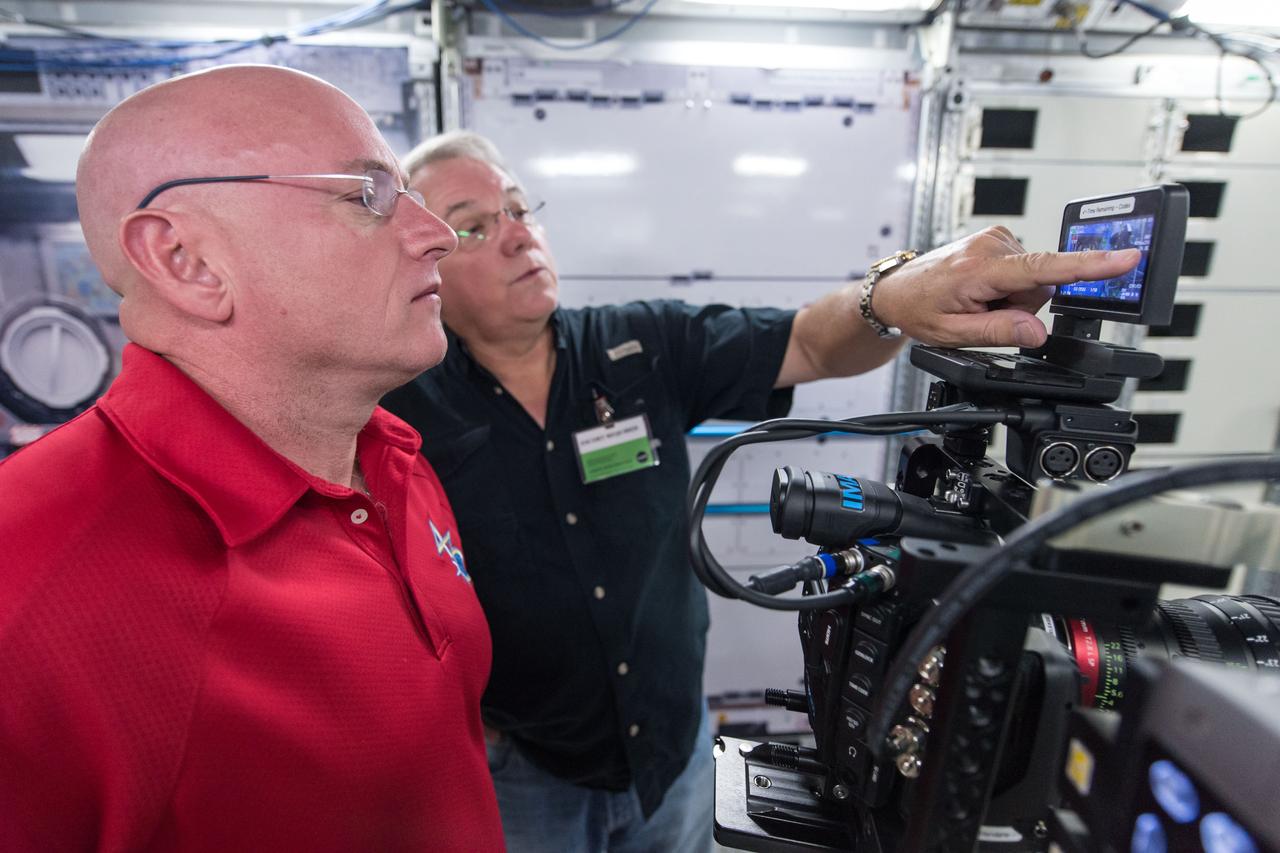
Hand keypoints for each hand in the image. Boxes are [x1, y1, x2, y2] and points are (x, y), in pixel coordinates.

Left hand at [871, 227, 1142, 348]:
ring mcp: (996, 238)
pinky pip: (1023, 271)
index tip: (1127, 257)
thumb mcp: (954, 334)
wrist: (896, 290)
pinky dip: (1006, 286)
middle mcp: (992, 245)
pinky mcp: (999, 238)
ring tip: (976, 301)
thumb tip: (1038, 333)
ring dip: (1010, 298)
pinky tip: (980, 290)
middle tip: (980, 313)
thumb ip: (1000, 333)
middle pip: (1039, 288)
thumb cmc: (919, 309)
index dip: (1090, 266)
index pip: (1047, 269)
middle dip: (1018, 308)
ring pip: (1032, 281)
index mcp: (981, 268)